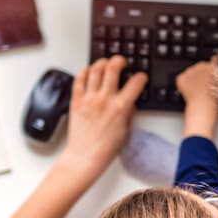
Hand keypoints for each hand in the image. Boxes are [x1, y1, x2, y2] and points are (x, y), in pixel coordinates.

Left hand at [58, 55, 146, 178]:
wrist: (85, 156)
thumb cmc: (105, 148)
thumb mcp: (125, 130)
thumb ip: (129, 112)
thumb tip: (130, 101)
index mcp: (120, 107)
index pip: (135, 83)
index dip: (141, 77)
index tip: (141, 77)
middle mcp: (105, 99)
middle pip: (112, 68)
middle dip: (119, 60)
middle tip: (121, 61)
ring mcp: (89, 99)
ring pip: (95, 70)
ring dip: (102, 63)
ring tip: (105, 63)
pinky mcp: (76, 101)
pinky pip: (79, 80)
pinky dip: (84, 72)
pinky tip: (88, 70)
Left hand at [177, 60, 217, 138]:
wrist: (203, 109)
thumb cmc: (216, 101)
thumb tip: (215, 61)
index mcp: (213, 66)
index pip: (213, 61)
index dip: (212, 70)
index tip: (212, 77)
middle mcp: (201, 66)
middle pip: (201, 67)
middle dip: (202, 74)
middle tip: (205, 88)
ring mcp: (190, 71)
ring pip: (191, 72)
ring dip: (193, 79)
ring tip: (198, 92)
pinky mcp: (181, 78)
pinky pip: (182, 79)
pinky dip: (184, 84)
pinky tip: (190, 92)